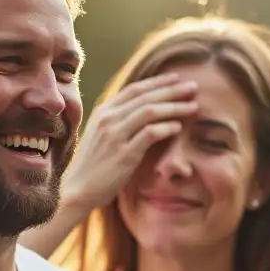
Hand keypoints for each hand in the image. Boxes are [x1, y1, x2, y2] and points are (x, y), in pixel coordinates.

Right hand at [61, 73, 198, 210]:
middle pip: (146, 97)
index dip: (157, 82)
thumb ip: (117, 123)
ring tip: (193, 106)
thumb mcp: (100, 137)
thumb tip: (140, 115)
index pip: (134, 90)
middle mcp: (108, 119)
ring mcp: (115, 136)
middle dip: (172, 90)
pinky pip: (150, 133)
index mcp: (103, 112)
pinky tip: (179, 127)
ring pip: (150, 111)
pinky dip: (167, 127)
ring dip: (174, 107)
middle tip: (193, 87)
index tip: (176, 79)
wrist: (76, 190)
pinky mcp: (124, 154)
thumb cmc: (91, 167)